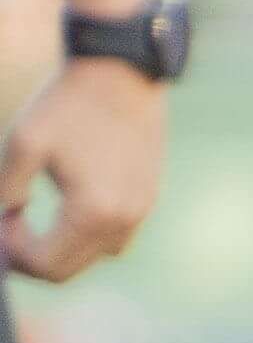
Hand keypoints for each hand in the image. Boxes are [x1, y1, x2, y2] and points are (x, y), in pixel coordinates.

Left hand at [0, 55, 166, 279]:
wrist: (121, 72)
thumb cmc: (68, 104)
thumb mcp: (22, 144)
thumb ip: (7, 189)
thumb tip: (6, 214)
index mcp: (92, 211)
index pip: (45, 265)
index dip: (11, 253)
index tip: (0, 218)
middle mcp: (123, 220)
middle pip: (69, 269)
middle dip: (32, 255)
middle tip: (10, 222)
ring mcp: (141, 210)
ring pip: (94, 255)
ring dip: (61, 246)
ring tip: (39, 215)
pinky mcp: (148, 196)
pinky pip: (114, 235)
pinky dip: (85, 232)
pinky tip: (68, 201)